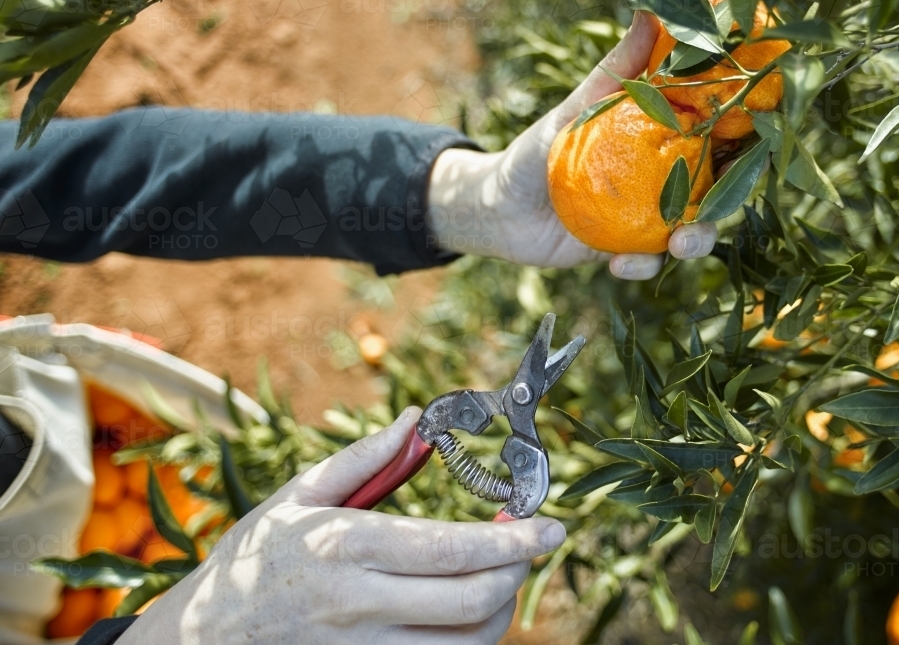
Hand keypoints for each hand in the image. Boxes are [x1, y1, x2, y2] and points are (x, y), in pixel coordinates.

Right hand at [117, 408, 565, 644]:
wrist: (204, 638)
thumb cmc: (255, 557)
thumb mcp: (298, 496)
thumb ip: (364, 459)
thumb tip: (416, 420)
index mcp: (347, 547)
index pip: (452, 549)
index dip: (513, 539)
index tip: (550, 526)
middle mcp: (360, 605)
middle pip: (472, 601)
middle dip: (518, 571)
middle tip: (532, 544)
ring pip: (465, 642)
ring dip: (501, 608)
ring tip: (502, 573)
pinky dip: (469, 640)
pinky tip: (468, 609)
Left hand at [428, 11, 718, 280]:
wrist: (498, 207)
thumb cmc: (536, 149)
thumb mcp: (574, 109)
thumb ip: (613, 71)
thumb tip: (647, 12)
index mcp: (661, 139)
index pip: (717, 134)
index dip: (746, 132)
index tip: (761, 126)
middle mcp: (663, 180)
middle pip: (718, 188)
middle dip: (730, 197)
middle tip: (724, 201)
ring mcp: (647, 218)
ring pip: (692, 231)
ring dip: (696, 240)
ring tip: (680, 244)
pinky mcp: (625, 251)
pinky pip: (647, 263)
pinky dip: (639, 266)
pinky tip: (619, 265)